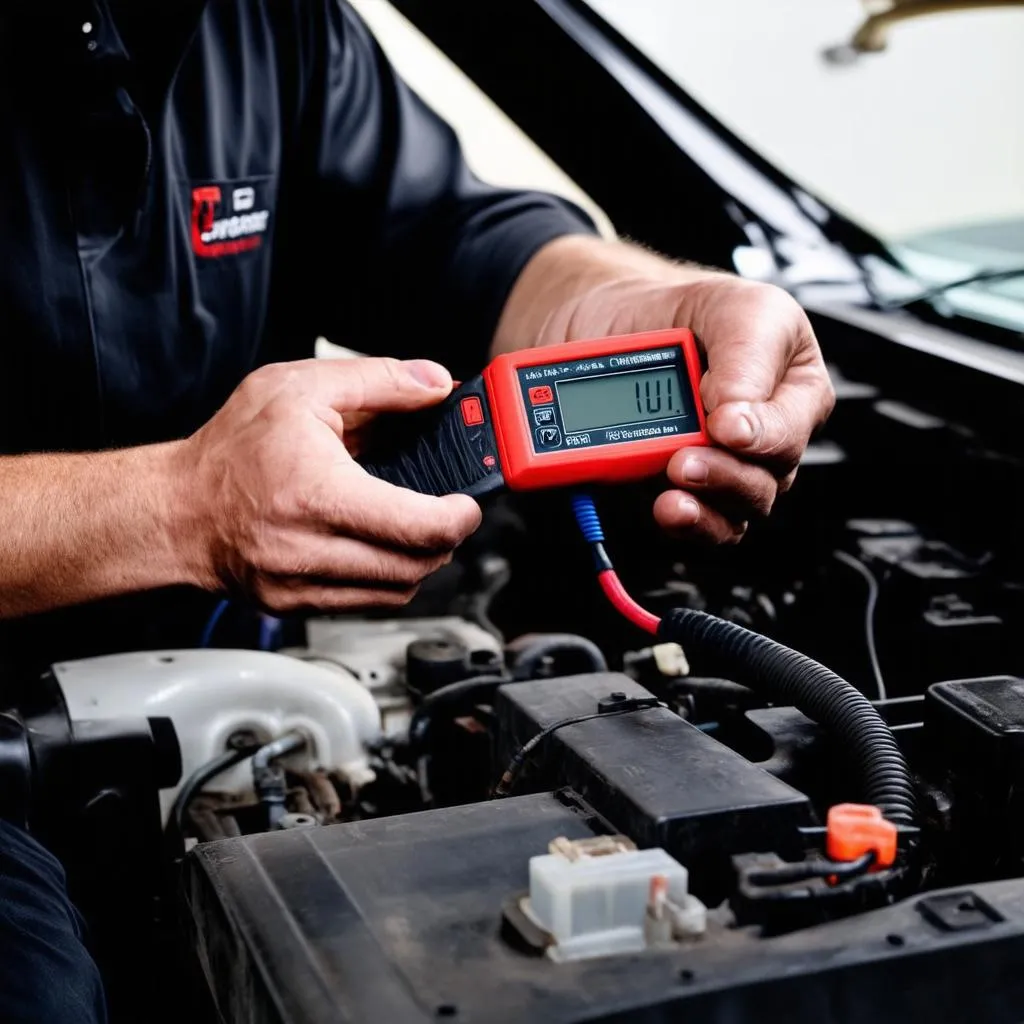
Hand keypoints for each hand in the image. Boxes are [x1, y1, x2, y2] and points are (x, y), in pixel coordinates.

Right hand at [172, 357, 480, 611]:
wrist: (175, 508)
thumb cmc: (231, 450)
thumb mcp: (300, 388)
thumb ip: (379, 380)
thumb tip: (434, 384)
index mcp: (317, 495)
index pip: (416, 527)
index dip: (458, 517)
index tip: (467, 504)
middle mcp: (308, 549)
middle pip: (415, 566)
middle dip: (445, 539)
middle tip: (448, 512)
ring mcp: (301, 585)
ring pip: (397, 592)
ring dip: (420, 562)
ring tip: (413, 527)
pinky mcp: (296, 605)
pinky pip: (366, 603)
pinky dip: (387, 578)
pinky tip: (380, 547)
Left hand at [503, 237, 835, 544]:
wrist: (602, 328)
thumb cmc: (673, 313)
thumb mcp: (725, 304)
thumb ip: (745, 350)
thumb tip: (736, 409)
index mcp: (790, 386)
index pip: (793, 425)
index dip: (762, 432)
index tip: (723, 424)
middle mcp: (763, 436)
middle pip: (768, 479)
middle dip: (726, 475)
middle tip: (683, 461)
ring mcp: (723, 470)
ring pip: (736, 511)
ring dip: (705, 507)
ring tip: (669, 489)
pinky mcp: (683, 495)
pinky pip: (700, 526)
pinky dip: (685, 523)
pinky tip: (665, 509)